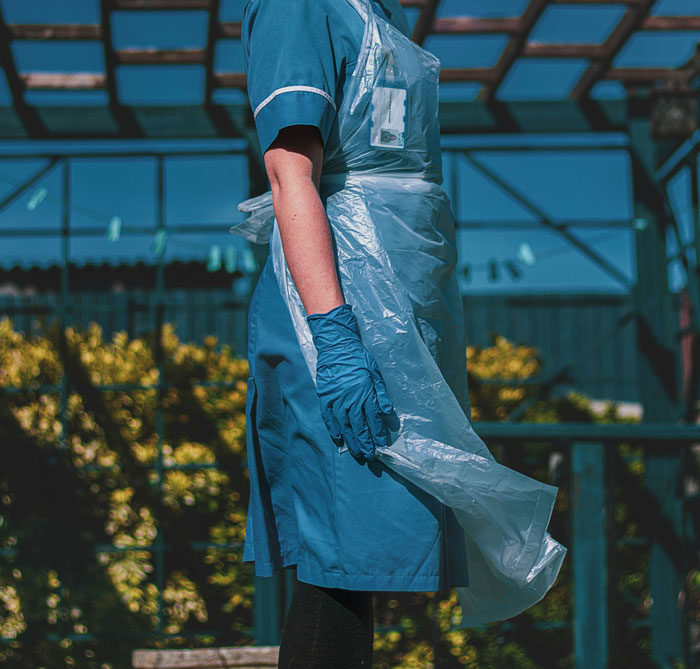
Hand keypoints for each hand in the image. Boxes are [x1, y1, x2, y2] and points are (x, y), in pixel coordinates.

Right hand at [306, 303, 393, 460]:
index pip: (373, 418)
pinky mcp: (324, 397)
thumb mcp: (375, 372)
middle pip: (358, 426)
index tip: (381, 444)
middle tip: (370, 455)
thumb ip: (381, 393)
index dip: (377, 433)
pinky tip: (339, 439)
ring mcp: (335, 399)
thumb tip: (387, 412)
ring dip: (351, 440)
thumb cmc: (358, 357)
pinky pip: (329, 417)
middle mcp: (350, 399)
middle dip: (365, 442)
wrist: (336, 345)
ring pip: (344, 425)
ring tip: (357, 452)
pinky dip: (333, 429)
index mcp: (364, 392)